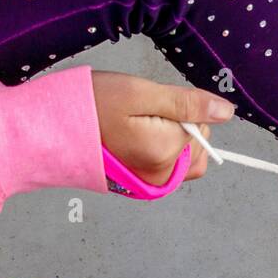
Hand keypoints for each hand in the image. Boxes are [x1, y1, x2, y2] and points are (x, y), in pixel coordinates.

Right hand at [91, 71, 234, 184]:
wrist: (50, 126)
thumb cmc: (90, 104)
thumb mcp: (141, 93)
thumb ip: (187, 104)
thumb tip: (226, 111)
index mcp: (164, 154)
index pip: (202, 127)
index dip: (181, 109)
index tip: (150, 105)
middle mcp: (160, 176)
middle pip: (197, 145)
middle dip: (178, 126)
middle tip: (140, 115)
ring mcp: (150, 184)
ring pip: (186, 158)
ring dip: (172, 139)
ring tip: (138, 127)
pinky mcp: (141, 184)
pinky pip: (170, 168)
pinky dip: (163, 152)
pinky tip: (139, 139)